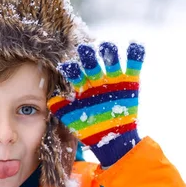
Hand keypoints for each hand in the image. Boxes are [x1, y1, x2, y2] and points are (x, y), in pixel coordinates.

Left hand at [47, 42, 144, 166]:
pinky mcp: (130, 82)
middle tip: (84, 49)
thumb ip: (62, 109)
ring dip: (109, 53)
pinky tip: (135, 45)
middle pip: (92, 64)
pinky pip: (133, 66)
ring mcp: (114, 80)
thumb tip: (50, 101)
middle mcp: (97, 80)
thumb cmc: (90, 130)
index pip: (75, 74)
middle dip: (88, 57)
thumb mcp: (74, 120)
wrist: (112, 141)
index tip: (67, 65)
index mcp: (82, 86)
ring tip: (107, 47)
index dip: (72, 69)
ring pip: (111, 61)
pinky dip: (135, 55)